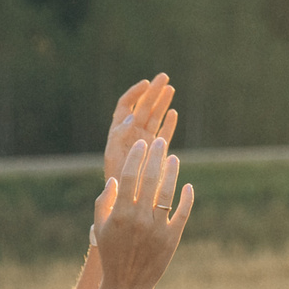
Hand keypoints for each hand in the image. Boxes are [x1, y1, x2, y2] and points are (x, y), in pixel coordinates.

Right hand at [92, 138, 192, 288]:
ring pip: (168, 193)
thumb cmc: (111, 253)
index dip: (136, 158)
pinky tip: (187, 186)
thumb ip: (104, 202)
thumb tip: (115, 179)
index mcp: (120, 214)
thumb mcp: (100, 228)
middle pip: (150, 180)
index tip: (141, 144)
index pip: (129, 177)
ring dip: (172, 172)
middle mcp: (140, 219)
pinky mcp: (172, 238)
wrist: (127, 284)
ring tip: (174, 158)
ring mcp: (158, 228)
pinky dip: (186, 198)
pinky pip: (182, 212)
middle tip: (160, 142)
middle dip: (156, 157)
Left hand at [97, 75, 176, 227]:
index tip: (146, 83)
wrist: (122, 212)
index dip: (135, 93)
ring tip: (171, 87)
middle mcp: (130, 138)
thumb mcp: (115, 159)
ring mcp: (143, 146)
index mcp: (118, 136)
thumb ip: (120, 137)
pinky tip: (174, 113)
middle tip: (164, 76)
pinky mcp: (154, 156)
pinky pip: (161, 135)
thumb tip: (128, 117)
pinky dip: (167, 124)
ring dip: (161, 103)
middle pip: (142, 108)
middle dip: (153, 92)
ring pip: (153, 119)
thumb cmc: (115, 188)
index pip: (125, 106)